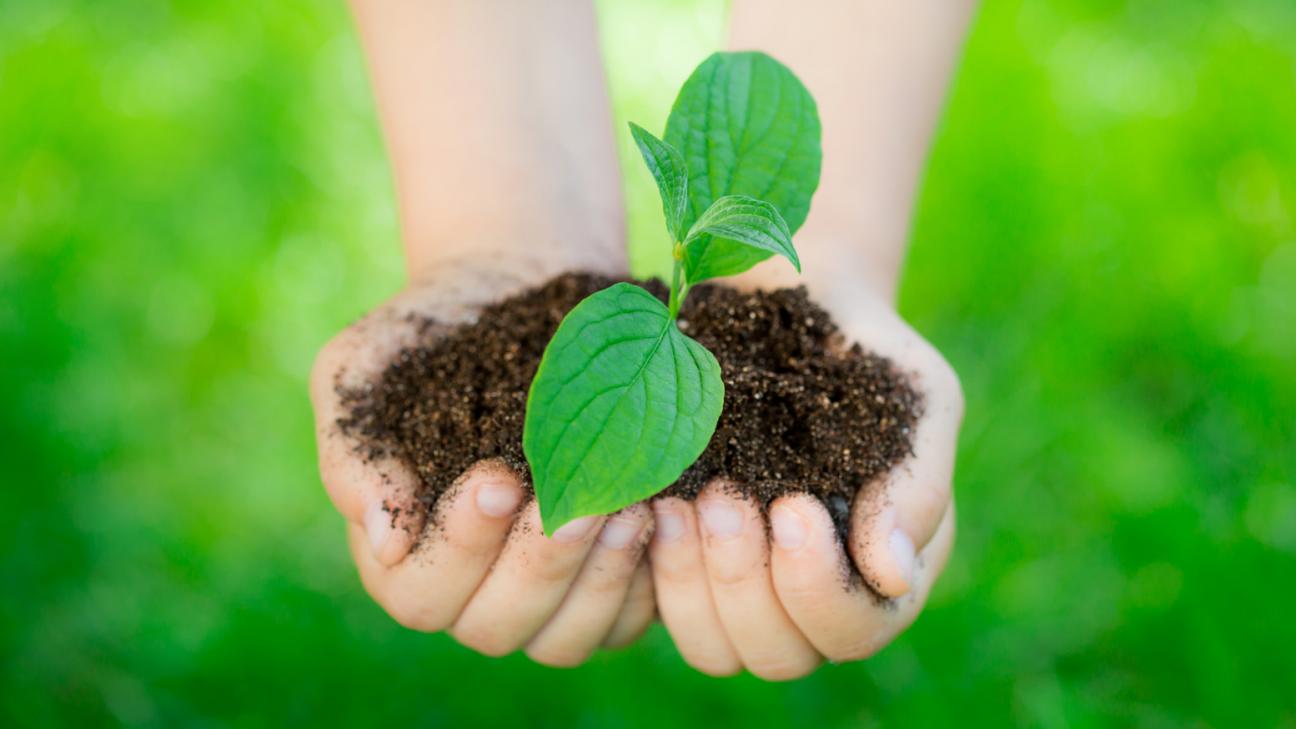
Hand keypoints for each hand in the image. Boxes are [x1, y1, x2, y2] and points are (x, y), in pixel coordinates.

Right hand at [309, 257, 656, 665]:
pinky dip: (650, 577)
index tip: (497, 478)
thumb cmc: (429, 328)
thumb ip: (356, 452)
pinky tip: (665, 511)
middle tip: (578, 502)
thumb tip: (387, 542)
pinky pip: (630, 618)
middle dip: (539, 568)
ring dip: (598, 581)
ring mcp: (546, 592)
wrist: (518, 284)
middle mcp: (473, 588)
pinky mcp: (610, 576)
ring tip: (628, 510)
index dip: (460, 550)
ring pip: (566, 638)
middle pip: (497, 627)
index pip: (422, 595)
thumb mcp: (363, 367)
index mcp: (405, 553)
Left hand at [646, 277, 962, 679]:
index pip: (856, 632)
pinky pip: (659, 608)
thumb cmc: (871, 356)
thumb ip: (916, 487)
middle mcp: (817, 599)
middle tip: (724, 499)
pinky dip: (651, 564)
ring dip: (691, 581)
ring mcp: (749, 587)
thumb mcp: (921, 401)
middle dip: (745, 582)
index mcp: (887, 576)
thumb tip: (892, 576)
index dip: (818, 589)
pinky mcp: (690, 562)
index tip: (792, 505)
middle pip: (779, 656)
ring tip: (682, 500)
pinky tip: (652, 500)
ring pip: (715, 648)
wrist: (795, 308)